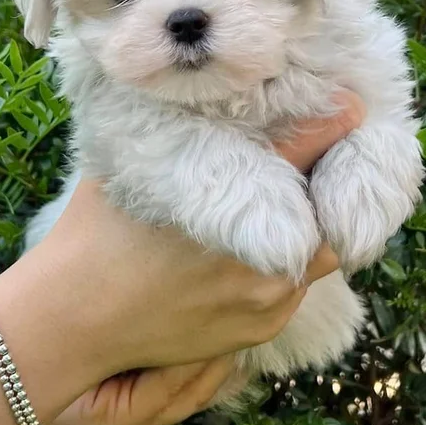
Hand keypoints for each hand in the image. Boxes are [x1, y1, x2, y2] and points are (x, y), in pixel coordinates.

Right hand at [46, 93, 364, 424]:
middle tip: (329, 160)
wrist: (72, 320)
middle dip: (329, 184)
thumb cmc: (95, 234)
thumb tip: (221, 94)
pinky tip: (268, 244)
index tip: (353, 104)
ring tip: (299, 199)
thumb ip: (190, 136)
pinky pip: (297, 286)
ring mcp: (265, 300)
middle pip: (327, 210)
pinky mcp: (261, 330)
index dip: (332, 122)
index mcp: (231, 207)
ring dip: (314, 225)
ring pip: (320, 251)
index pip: (302, 152)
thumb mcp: (140, 168)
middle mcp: (260, 258)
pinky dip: (293, 261)